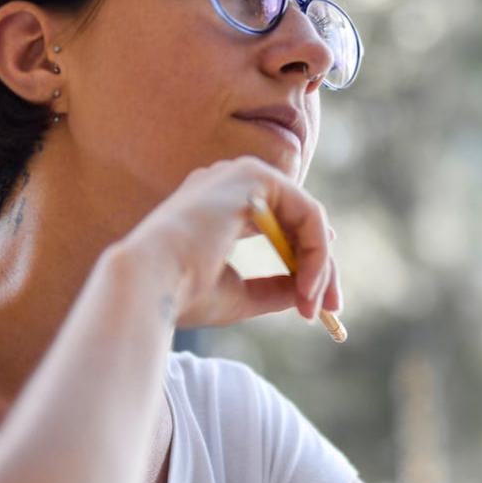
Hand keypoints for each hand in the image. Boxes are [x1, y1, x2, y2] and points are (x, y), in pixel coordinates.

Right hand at [116, 155, 341, 329]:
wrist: (150, 284)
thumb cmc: (182, 293)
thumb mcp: (239, 295)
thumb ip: (273, 289)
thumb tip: (307, 292)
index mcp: (218, 206)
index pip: (277, 224)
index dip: (305, 257)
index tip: (318, 298)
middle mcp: (230, 182)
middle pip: (297, 219)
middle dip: (320, 266)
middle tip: (331, 308)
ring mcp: (241, 174)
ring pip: (307, 217)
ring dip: (320, 264)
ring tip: (315, 305)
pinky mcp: (255, 176)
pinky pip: (307, 212)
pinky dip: (316, 251)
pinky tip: (309, 284)